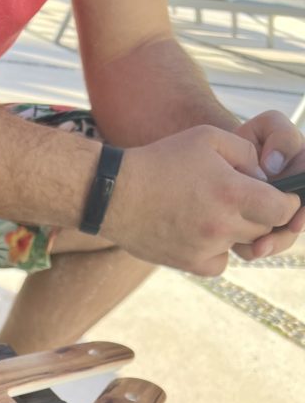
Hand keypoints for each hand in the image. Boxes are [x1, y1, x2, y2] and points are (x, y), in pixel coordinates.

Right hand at [102, 124, 300, 275]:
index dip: (287, 203)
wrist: (115, 194)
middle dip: (260, 215)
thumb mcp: (208, 138)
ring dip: (235, 231)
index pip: (283, 210)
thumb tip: (264, 177)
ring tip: (211, 211)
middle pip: (263, 229)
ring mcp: (204, 249)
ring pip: (241, 246)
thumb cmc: (161, 160)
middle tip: (239, 200)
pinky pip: (218, 263)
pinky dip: (215, 251)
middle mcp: (221, 226)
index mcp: (232, 193)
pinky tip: (199, 232)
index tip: (278, 196)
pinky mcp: (188, 263)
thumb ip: (247, 154)